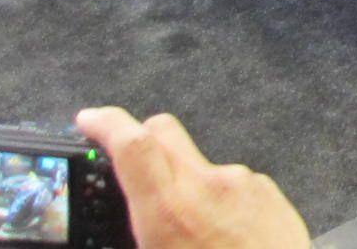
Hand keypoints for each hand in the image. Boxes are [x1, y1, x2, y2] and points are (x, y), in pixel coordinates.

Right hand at [76, 108, 310, 248]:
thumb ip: (140, 236)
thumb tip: (133, 230)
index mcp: (170, 213)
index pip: (133, 147)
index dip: (106, 125)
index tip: (89, 119)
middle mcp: (207, 187)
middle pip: (164, 133)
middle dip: (139, 139)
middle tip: (125, 167)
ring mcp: (242, 183)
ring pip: (198, 165)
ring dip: (184, 185)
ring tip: (188, 235)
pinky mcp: (268, 191)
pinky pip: (231, 185)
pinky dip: (216, 202)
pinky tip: (222, 239)